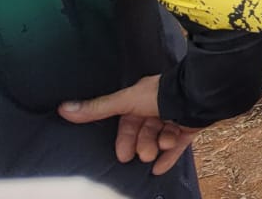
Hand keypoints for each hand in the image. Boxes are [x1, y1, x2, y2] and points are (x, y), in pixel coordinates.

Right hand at [58, 75, 199, 174]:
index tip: (123, 155)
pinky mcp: (190, 126)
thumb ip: (98, 108)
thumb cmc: (161, 93)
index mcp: (142, 98)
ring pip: (161, 137)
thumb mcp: (126, 101)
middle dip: (142, 144)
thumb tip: (64, 109)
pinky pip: (178, 144)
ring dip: (158, 146)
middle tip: (141, 155)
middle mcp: (158, 106)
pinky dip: (169, 157)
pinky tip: (160, 169)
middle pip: (145, 131)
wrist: (197, 95)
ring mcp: (175, 116)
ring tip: (158, 149)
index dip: (125, 139)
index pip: (129, 121)